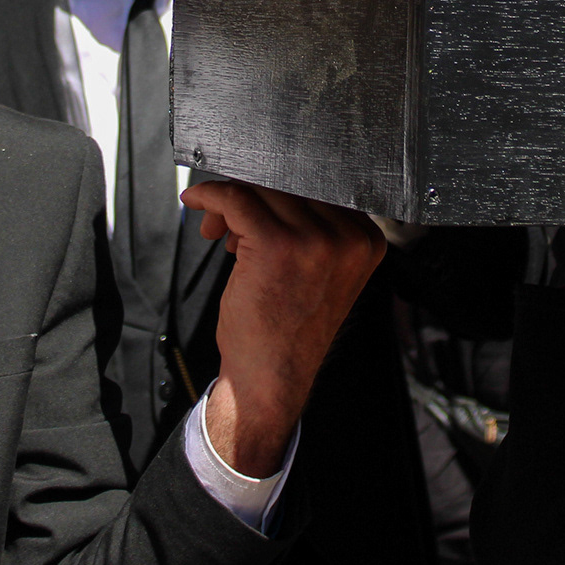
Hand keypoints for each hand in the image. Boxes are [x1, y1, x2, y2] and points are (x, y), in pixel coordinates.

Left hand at [181, 181, 385, 476]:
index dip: (278, 194)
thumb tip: (269, 187)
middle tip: (225, 222)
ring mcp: (316, 240)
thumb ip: (315, 231)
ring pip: (262, 189)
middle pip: (290, 184)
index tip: (252, 204)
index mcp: (366, 241)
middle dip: (251, 196)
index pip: (317, 189)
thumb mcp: (322, 274)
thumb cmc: (287, 331)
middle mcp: (348, 238)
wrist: (272, 380)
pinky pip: (237, 198)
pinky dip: (212, 196)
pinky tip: (197, 205)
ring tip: (218, 233)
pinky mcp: (278, 244)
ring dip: (230, 203)